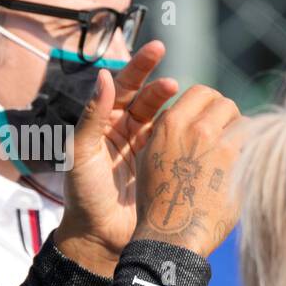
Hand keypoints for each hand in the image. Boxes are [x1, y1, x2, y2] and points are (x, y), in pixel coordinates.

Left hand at [54, 41, 178, 275]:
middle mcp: (127, 129)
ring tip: (191, 103)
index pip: (125, 86)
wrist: (99, 237)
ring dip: (180, 109)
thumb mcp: (81, 155)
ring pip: (168, 119)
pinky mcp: (163, 166)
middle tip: (173, 85)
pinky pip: (179, 143)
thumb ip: (91, 117)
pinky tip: (205, 125)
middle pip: (149, 99)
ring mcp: (147, 147)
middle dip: (162, 88)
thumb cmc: (83, 195)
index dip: (141, 66)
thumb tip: (104, 75)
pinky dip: (191, 132)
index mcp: (105, 122)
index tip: (158, 48)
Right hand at [132, 85, 242, 256]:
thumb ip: (170, 132)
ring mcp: (222, 146)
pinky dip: (250, 155)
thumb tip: (192, 118)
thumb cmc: (158, 201)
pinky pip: (254, 147)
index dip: (208, 104)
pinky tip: (241, 172)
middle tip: (224, 138)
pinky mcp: (241, 166)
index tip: (210, 119)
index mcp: (171, 123)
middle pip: (225, 103)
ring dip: (241, 136)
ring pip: (244, 123)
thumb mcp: (151, 158)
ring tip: (233, 157)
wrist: (173, 235)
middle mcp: (197, 128)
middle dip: (227, 118)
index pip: (202, 92)